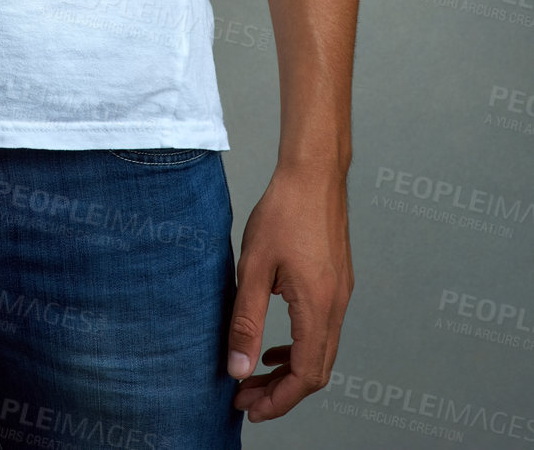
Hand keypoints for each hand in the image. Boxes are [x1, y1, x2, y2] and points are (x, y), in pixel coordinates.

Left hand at [226, 163, 353, 421]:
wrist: (313, 172)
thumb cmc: (284, 211)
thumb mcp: (254, 268)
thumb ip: (246, 322)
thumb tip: (238, 369)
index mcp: (318, 307)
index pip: (305, 376)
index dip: (278, 401)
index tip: (247, 407)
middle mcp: (336, 306)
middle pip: (316, 372)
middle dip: (282, 393)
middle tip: (246, 397)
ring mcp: (340, 295)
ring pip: (321, 353)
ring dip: (290, 371)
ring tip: (255, 375)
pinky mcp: (337, 283)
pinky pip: (322, 331)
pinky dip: (299, 347)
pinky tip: (274, 344)